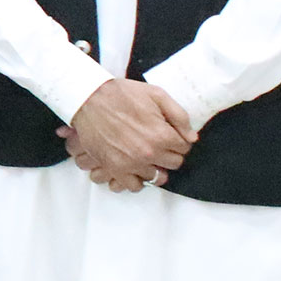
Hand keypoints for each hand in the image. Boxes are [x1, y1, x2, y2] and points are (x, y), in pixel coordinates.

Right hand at [59, 79, 194, 191]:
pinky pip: (133, 186)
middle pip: (174, 164)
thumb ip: (179, 116)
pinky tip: (135, 168)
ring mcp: (131, 162)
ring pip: (157, 177)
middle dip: (169, 153)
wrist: (88, 98)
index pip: (184, 148)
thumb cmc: (122, 94)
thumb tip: (192, 137)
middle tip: (158, 144)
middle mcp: (149, 152)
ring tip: (146, 156)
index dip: (178, 140)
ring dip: (154, 166)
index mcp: (162, 134)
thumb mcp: (157, 95)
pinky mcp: (114, 167)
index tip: (169, 135)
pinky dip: (137, 180)